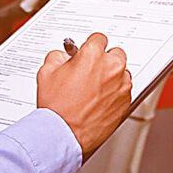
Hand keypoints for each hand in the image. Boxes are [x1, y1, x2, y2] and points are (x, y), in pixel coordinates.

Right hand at [36, 32, 131, 154]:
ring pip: (122, 72)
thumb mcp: (46, 72)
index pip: (99, 38)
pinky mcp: (125, 101)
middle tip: (91, 71)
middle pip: (115, 53)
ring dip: (111, 76)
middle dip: (104, 60)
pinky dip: (114, 93)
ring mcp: (121, 85)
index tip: (88, 52)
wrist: (64, 133)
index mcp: (93, 55)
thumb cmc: (57, 107)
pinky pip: (123, 90)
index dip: (90, 46)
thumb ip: (58, 56)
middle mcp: (111, 67)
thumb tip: (64, 56)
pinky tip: (99, 100)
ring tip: (94, 88)